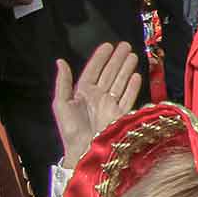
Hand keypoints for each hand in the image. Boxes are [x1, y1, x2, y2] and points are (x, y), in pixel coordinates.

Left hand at [53, 42, 143, 168]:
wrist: (84, 151)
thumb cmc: (70, 128)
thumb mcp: (60, 103)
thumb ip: (63, 82)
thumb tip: (61, 61)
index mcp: (83, 92)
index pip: (93, 70)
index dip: (100, 57)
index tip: (108, 45)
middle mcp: (98, 96)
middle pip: (109, 73)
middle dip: (117, 59)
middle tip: (126, 45)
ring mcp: (111, 104)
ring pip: (120, 82)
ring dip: (126, 69)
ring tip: (133, 55)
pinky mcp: (121, 114)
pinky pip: (128, 97)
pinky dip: (133, 87)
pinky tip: (136, 76)